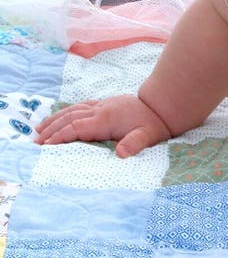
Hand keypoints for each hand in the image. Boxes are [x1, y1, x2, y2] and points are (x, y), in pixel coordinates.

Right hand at [34, 95, 171, 158]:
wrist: (161, 105)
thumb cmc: (154, 124)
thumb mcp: (148, 136)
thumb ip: (134, 144)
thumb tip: (122, 153)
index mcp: (106, 119)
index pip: (76, 127)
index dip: (60, 136)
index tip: (45, 146)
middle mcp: (100, 109)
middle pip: (69, 118)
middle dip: (51, 130)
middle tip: (35, 142)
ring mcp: (101, 105)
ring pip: (72, 110)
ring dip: (55, 120)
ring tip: (39, 130)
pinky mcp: (104, 104)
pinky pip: (80, 107)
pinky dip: (66, 113)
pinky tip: (60, 118)